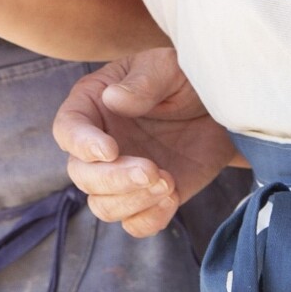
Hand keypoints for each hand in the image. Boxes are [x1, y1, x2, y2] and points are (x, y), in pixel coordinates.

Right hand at [51, 49, 238, 237]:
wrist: (222, 108)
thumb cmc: (187, 78)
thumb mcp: (167, 67)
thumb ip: (142, 82)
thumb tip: (113, 99)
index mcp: (93, 106)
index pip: (67, 130)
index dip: (81, 144)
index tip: (110, 149)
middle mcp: (100, 145)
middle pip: (82, 175)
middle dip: (114, 179)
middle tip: (152, 170)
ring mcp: (122, 175)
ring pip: (103, 205)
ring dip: (132, 201)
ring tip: (167, 181)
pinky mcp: (149, 198)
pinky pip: (134, 224)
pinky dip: (150, 219)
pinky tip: (172, 197)